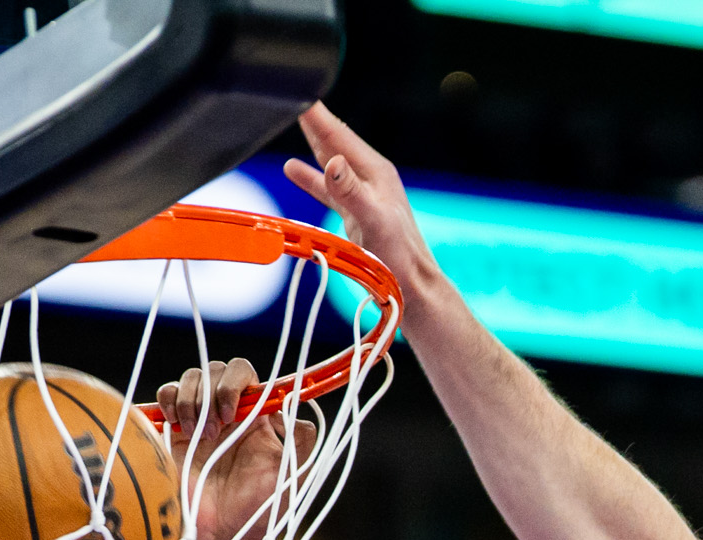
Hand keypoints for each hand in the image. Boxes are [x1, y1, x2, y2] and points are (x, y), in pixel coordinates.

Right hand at [153, 357, 312, 539]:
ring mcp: (199, 420)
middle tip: (215, 430)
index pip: (245, 375)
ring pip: (191, 378)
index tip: (233, 413)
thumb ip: (302, 440)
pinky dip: (170, 399)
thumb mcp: (292, 476)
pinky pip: (167, 396)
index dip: (237, 382)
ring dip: (193, 399)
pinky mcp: (173, 432)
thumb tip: (288, 405)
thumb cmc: (259, 512)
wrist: (222, 538)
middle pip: (216, 370)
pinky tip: (179, 426)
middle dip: (213, 391)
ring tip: (199, 436)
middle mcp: (227, 414)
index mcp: (254, 418)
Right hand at [284, 104, 438, 294]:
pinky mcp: (355, 213)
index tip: (296, 89)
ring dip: (310, 142)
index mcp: (375, 171)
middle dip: (311, 119)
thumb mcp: (374, 220)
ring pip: (330, 160)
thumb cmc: (399, 256)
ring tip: (288, 120)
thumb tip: (332, 161)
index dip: (315, 112)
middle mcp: (369, 177)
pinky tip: (292, 169)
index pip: (338, 134)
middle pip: (334, 140)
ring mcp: (362, 194)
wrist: (413, 287)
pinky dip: (310, 177)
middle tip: (288, 93)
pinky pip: (327, 187)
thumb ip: (351, 191)